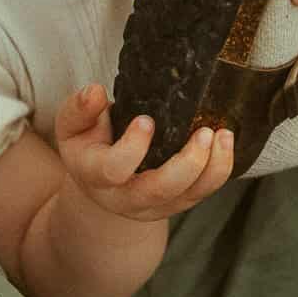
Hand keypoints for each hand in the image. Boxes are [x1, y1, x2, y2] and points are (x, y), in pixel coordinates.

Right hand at [59, 83, 234, 222]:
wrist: (102, 182)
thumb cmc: (88, 146)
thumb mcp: (72, 126)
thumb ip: (79, 109)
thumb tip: (96, 92)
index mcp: (96, 176)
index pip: (113, 170)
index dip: (132, 148)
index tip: (146, 120)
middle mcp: (126, 197)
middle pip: (159, 190)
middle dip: (186, 164)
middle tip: (203, 132)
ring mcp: (155, 204)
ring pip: (188, 195)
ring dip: (212, 167)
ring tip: (223, 135)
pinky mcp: (178, 202)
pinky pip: (204, 192)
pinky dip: (220, 169)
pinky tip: (225, 142)